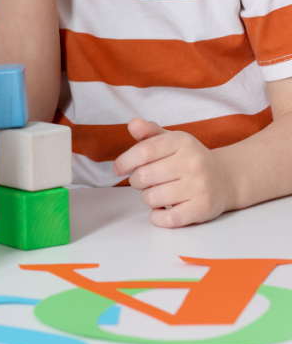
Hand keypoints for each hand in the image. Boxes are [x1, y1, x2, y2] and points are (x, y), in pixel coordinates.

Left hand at [114, 118, 235, 226]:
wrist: (226, 178)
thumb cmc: (189, 158)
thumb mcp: (172, 140)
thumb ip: (149, 132)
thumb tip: (132, 124)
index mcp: (181, 142)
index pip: (144, 150)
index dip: (125, 161)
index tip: (118, 168)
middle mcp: (192, 163)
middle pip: (145, 175)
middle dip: (136, 180)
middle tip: (142, 181)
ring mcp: (199, 187)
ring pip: (152, 197)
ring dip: (147, 198)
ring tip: (155, 193)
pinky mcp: (202, 209)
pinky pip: (168, 218)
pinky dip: (157, 217)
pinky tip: (161, 209)